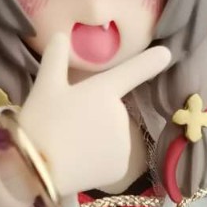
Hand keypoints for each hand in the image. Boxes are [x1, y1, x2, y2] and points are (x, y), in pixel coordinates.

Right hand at [20, 33, 172, 197]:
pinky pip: (111, 157)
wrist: (39, 171)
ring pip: (111, 135)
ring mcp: (124, 143)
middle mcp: (120, 114)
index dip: (150, 62)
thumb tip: (60, 36)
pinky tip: (78, 162)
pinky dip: (98, 160)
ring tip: (69, 145)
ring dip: (96, 138)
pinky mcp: (121, 168)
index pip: (132, 71)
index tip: (167, 53)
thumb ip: (55, 58)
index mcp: (104, 90)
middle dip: (94, 115)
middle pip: (110, 110)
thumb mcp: (45, 87)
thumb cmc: (41, 123)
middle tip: (66, 124)